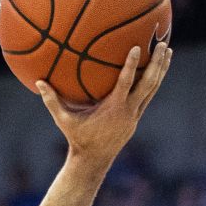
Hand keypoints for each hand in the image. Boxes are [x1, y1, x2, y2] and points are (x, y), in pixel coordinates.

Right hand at [38, 39, 172, 170]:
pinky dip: (155, 80)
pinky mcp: (136, 118)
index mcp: (113, 109)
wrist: (93, 162)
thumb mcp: (64, 120)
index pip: (125, 83)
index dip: (131, 65)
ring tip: (167, 51)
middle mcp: (128, 111)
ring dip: (161, 69)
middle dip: (156, 63)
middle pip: (148, 84)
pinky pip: (148, 95)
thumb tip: (38, 82)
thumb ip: (52, 101)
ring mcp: (135, 115)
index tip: (136, 47)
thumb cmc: (78, 139)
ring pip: (152, 89)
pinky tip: (158, 68)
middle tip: (162, 44)